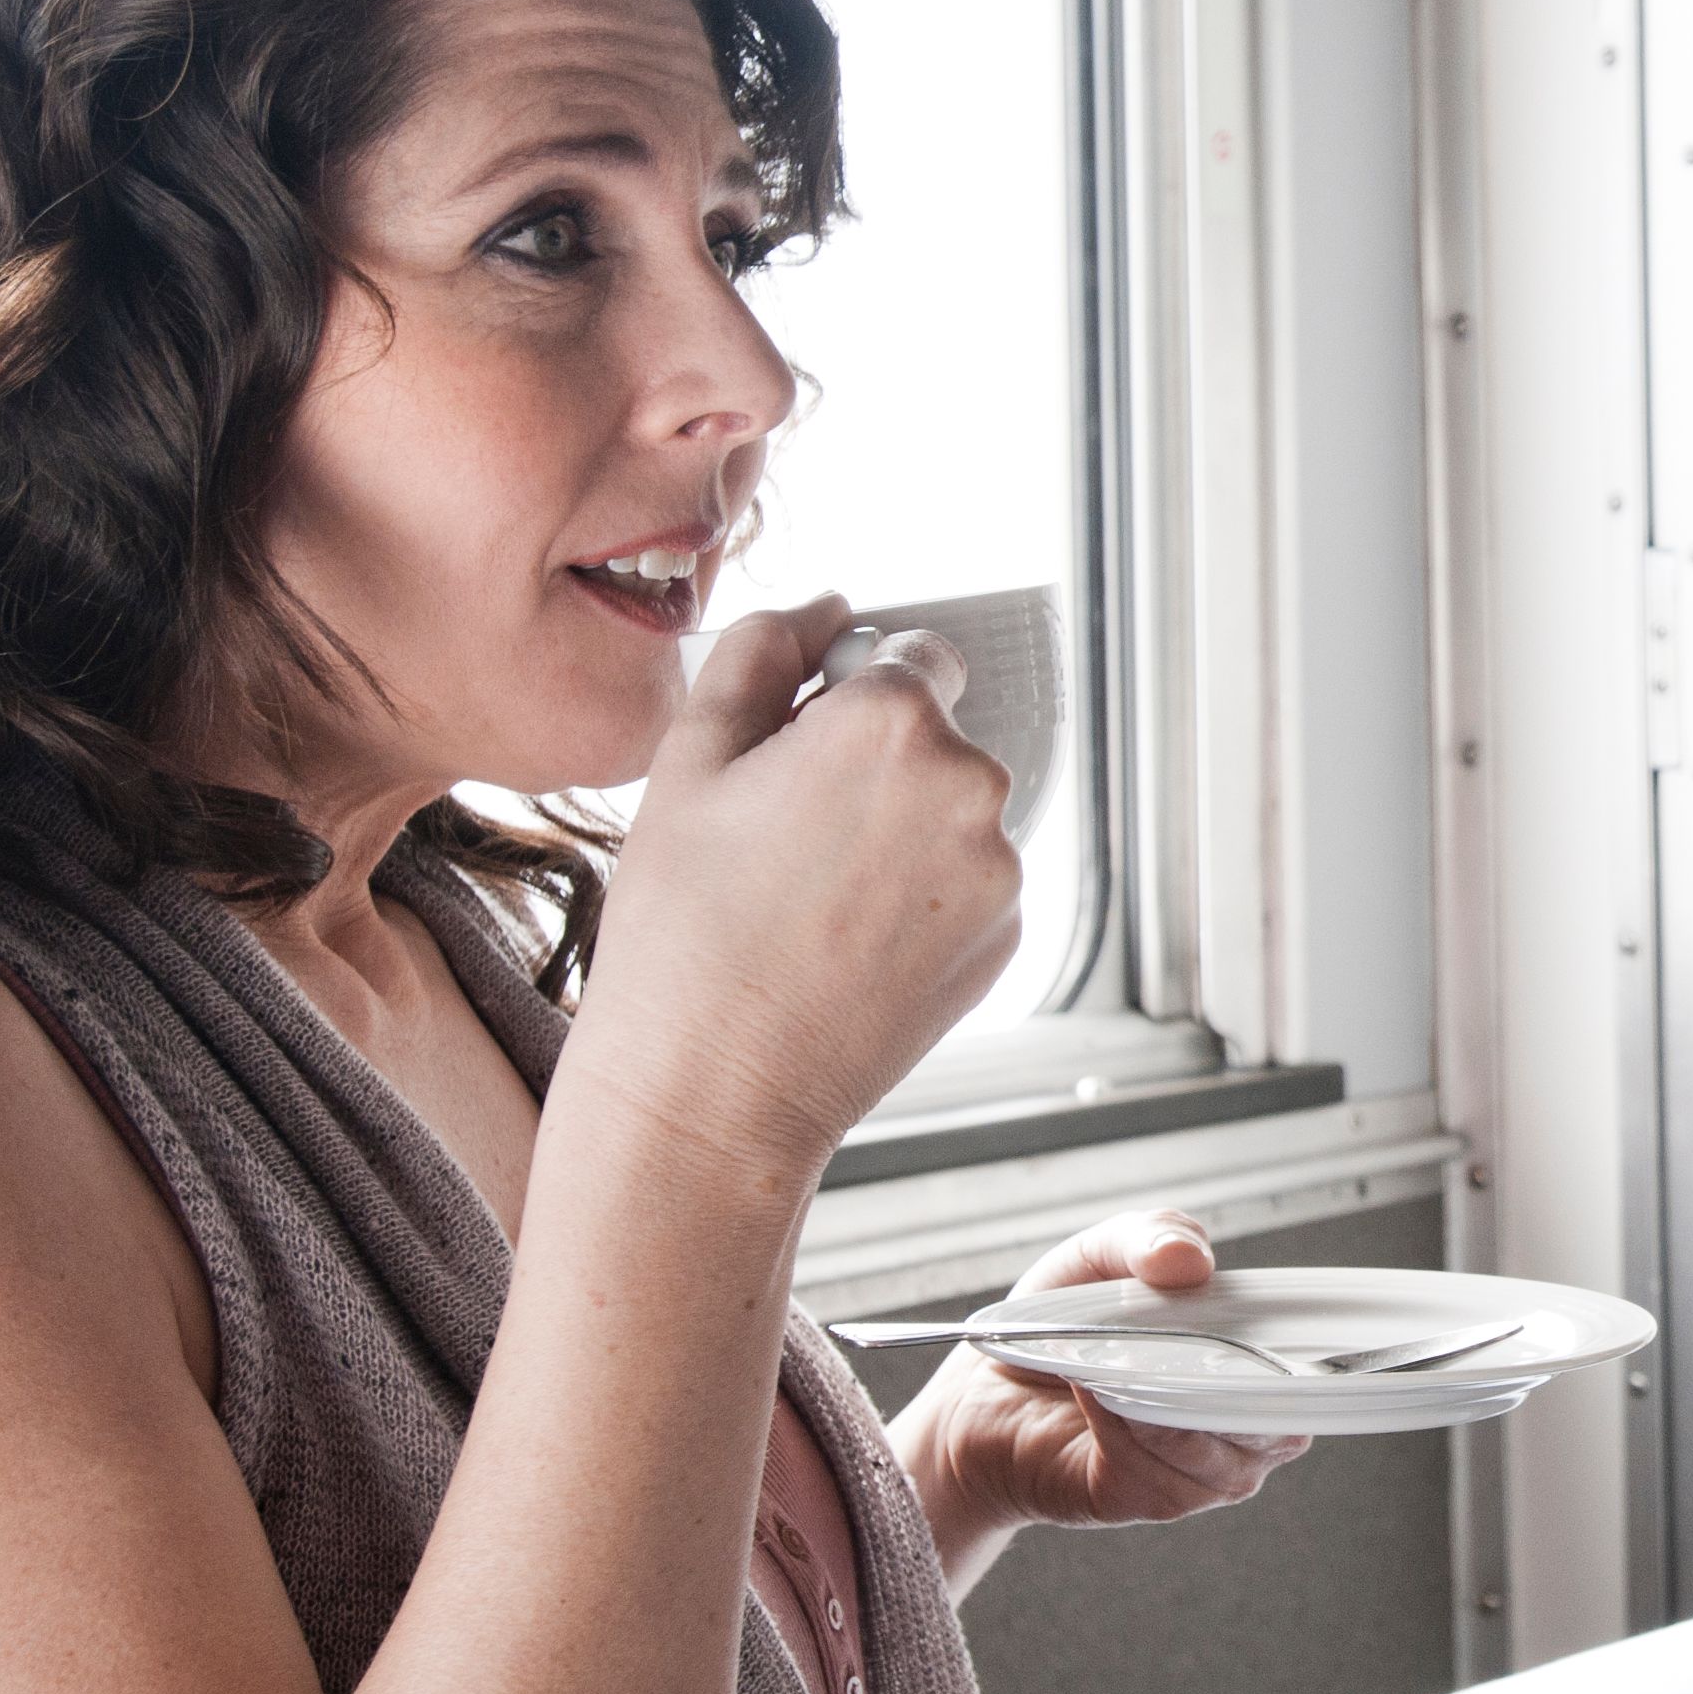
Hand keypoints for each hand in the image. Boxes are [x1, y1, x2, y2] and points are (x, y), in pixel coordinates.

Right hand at [571, 601, 1023, 1182]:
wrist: (712, 1087)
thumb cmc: (684, 928)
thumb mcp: (690, 760)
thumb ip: (763, 651)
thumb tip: (827, 606)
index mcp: (893, 722)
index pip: (912, 655)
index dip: (852, 695)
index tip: (801, 750)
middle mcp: (970, 786)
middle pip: (936, 738)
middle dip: (876, 766)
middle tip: (786, 840)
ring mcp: (999, 870)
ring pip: (953, 814)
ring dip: (901, 832)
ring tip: (810, 900)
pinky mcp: (1009, 939)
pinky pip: (969, 883)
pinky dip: (922, 897)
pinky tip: (847, 941)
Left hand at [896, 1210, 1308, 1570]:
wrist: (982, 1396)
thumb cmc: (1058, 1328)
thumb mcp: (1103, 1257)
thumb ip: (1152, 1236)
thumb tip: (1195, 1262)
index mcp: (1253, 1367)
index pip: (1319, 1375)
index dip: (1307, 1350)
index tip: (1261, 1315)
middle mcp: (1242, 1431)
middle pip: (1281, 1423)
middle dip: (1225, 1373)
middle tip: (1165, 1332)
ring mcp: (1203, 1474)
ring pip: (1219, 1449)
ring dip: (1160, 1396)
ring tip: (1108, 1360)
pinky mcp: (1151, 1500)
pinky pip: (1159, 1467)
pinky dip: (1122, 1421)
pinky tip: (1092, 1391)